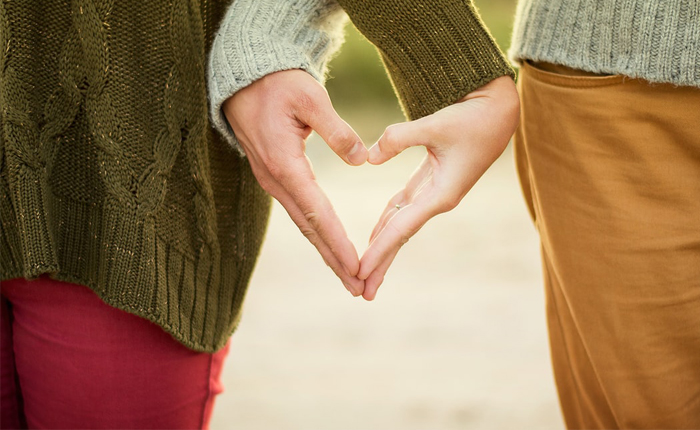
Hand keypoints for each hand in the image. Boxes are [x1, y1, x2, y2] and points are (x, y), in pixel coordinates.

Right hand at [222, 70, 367, 295]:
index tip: (357, 266)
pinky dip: (317, 232)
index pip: (317, 212)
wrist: (244, 78)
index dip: (338, 242)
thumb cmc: (278, 84)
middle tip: (358, 287)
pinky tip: (329, 245)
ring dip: (326, 251)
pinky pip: (299, 211)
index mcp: (285, 164)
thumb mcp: (310, 97)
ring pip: (304, 224)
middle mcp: (276, 180)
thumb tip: (361, 159)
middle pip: (310, 229)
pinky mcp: (275, 176)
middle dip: (334, 260)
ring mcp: (272, 180)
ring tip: (349, 276)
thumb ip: (337, 130)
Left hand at [358, 76, 519, 299]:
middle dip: (381, 263)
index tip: (360, 272)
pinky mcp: (431, 181)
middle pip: (401, 237)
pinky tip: (374, 236)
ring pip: (401, 225)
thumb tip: (368, 158)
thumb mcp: (435, 124)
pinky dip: (387, 222)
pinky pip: (404, 208)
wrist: (498, 110)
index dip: (379, 251)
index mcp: (442, 194)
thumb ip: (399, 138)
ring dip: (382, 247)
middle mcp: (438, 200)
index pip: (402, 229)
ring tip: (364, 272)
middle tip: (361, 291)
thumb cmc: (473, 118)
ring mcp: (435, 193)